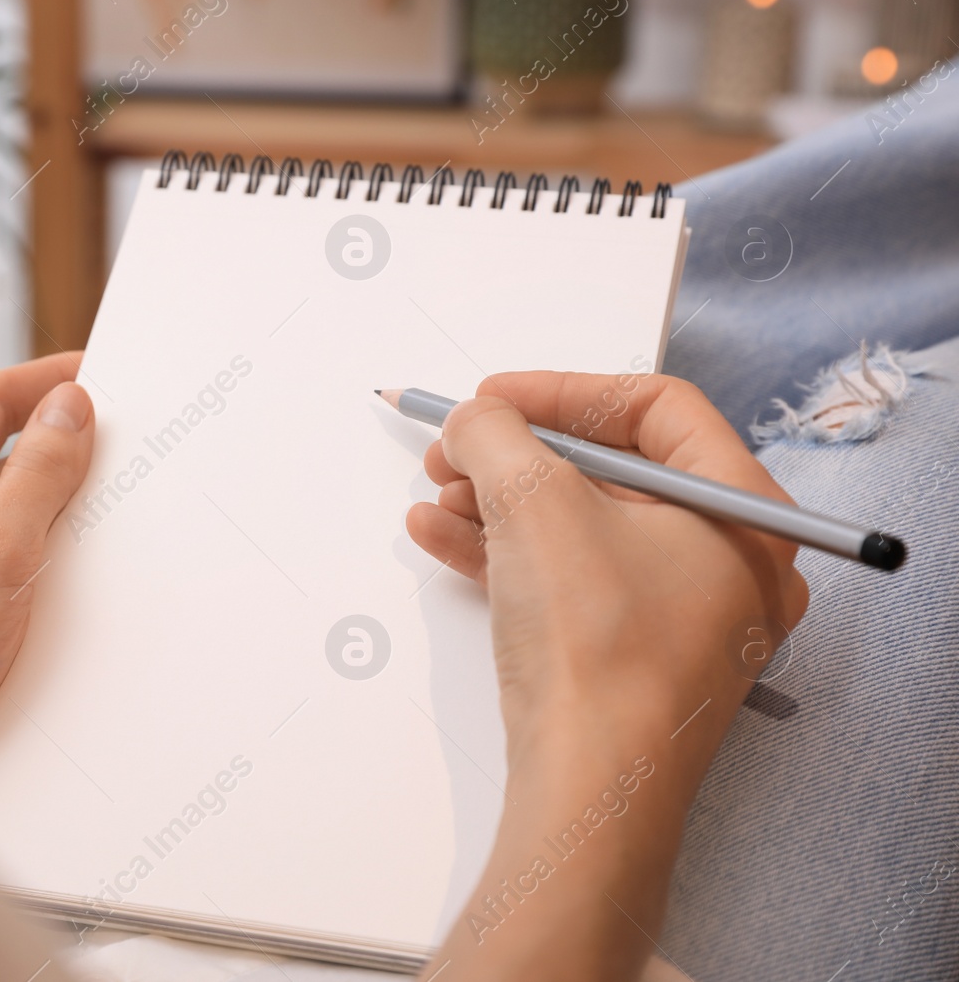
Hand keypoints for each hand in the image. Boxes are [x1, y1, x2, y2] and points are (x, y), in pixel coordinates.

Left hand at [0, 352, 93, 774]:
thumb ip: (37, 478)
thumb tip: (69, 407)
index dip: (43, 379)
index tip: (100, 371)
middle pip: (2, 463)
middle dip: (64, 452)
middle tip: (129, 450)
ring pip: (9, 527)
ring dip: (61, 521)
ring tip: (120, 527)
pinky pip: (8, 583)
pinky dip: (49, 579)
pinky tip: (84, 602)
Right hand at [406, 372, 807, 979]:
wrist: (589, 789)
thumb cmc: (596, 646)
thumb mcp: (533, 503)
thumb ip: (496, 434)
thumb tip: (475, 419)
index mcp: (744, 510)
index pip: (657, 408)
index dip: (564, 391)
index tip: (493, 397)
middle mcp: (729, 562)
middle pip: (614, 470)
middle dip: (519, 454)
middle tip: (455, 449)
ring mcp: (683, 617)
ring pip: (582, 528)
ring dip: (499, 501)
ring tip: (435, 494)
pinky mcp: (634, 660)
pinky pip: (570, 582)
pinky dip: (507, 554)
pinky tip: (439, 538)